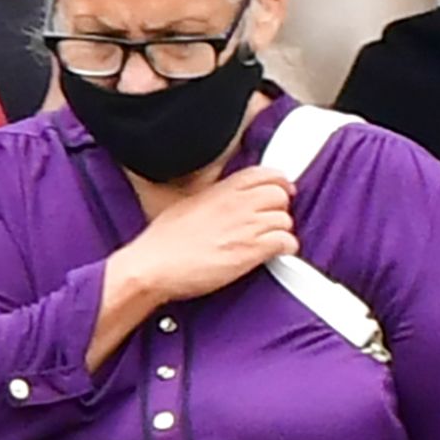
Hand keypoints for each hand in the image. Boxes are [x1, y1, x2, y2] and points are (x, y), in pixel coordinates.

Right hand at [104, 164, 295, 317]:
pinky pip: (286, 242)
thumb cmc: (163, 242)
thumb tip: (224, 204)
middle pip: (280, 195)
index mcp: (222, 190)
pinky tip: (275, 255)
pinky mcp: (251, 250)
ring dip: (281, 231)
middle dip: (280, 208)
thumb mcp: (187, 205)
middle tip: (272, 220)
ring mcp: (246, 226)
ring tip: (269, 241)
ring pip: (285, 219)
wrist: (154, 266)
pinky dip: (285, 249)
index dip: (278, 183)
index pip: (265, 173)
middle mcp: (237, 203)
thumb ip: (213, 199)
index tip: (280, 192)